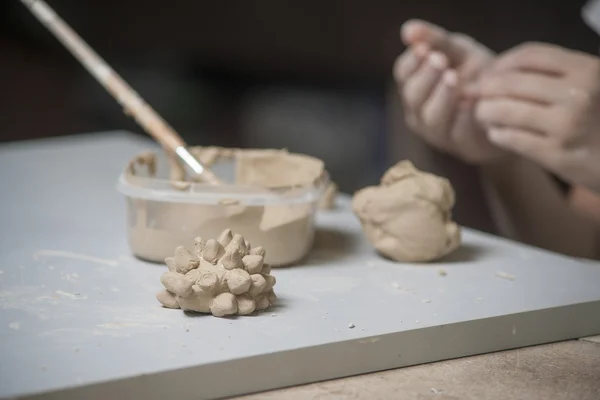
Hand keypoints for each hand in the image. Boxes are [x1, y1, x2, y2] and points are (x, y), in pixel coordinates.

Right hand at [394, 19, 503, 163]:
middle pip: (413, 96)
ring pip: (432, 117)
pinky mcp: (463, 145)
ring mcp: (439, 132)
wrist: (509, 105)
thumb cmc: (476, 75)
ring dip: (442, 96)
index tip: (423, 48)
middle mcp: (420, 112)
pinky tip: (473, 99)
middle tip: (439, 60)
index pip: (403, 73)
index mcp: (416, 86)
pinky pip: (461, 131)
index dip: (412, 62)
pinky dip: (466, 115)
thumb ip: (435, 41)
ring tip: (454, 78)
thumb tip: (407, 29)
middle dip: (425, 77)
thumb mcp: (458, 53)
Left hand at [473, 42, 599, 191]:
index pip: (530, 55)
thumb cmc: (596, 119)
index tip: (487, 73)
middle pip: (511, 83)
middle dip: (484, 89)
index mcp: (587, 70)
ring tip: (481, 114)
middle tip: (473, 95)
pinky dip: (496, 134)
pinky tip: (496, 133)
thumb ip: (549, 75)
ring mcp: (568, 125)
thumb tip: (490, 73)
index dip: (500, 63)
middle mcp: (579, 94)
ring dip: (484, 112)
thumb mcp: (587, 86)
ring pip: (505, 111)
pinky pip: (511, 138)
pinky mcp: (557, 154)